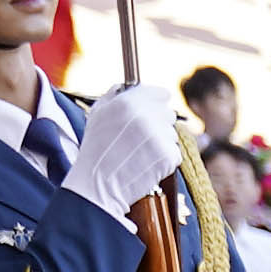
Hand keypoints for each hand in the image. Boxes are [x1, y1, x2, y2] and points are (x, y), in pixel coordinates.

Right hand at [69, 82, 184, 213]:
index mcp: (128, 101)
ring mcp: (159, 136)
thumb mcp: (97, 114)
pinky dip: (165, 159)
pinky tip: (146, 163)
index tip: (152, 111)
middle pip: (169, 113)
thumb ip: (115, 94)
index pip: (161, 93)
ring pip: (172, 134)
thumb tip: (128, 85)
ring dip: (161, 142)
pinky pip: (175, 152)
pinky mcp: (169, 155)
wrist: (98, 186)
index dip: (156, 103)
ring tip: (140, 152)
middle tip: (141, 138)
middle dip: (158, 124)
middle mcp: (146, 115)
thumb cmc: (95, 150)